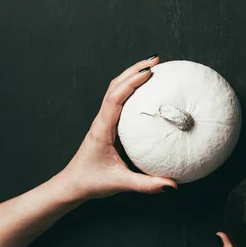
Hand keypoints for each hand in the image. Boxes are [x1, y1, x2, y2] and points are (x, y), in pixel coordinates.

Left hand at [59, 56, 177, 199]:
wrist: (73, 184)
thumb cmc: (92, 182)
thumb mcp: (120, 183)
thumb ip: (146, 185)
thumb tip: (172, 186)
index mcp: (102, 129)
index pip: (115, 98)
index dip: (131, 83)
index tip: (149, 72)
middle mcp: (102, 120)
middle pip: (115, 85)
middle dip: (134, 69)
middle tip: (156, 60)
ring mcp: (104, 120)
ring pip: (115, 89)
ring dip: (132, 75)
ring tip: (153, 66)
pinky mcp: (108, 124)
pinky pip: (120, 100)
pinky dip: (132, 88)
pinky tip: (147, 89)